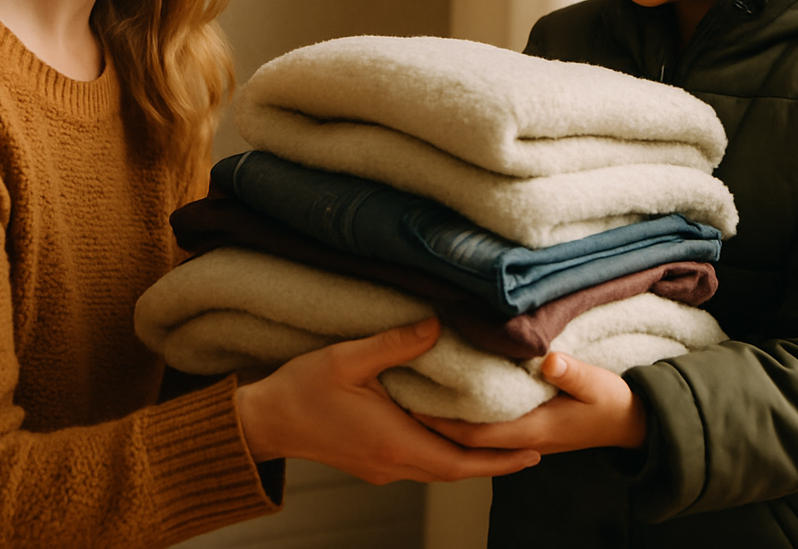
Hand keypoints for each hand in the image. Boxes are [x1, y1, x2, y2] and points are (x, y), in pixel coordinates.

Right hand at [234, 317, 541, 483]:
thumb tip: (436, 326)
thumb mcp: (347, 359)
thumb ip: (394, 344)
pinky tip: (452, 433)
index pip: (459, 461)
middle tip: (532, 447)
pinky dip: (445, 452)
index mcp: (392, 442)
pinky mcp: (371, 462)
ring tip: (502, 438)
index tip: (532, 448)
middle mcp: (392, 462)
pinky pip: (420, 463)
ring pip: (438, 468)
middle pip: (456, 470)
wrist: (264, 422)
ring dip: (472, 458)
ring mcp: (380, 467)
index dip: (498, 458)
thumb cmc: (301, 390)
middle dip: (495, 461)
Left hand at [416, 351, 646, 454]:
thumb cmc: (615, 403)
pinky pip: (490, 426)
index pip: (476, 432)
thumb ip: (573, 373)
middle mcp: (525, 437)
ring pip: (477, 433)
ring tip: (421, 393)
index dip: (443, 421)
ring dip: (450, 419)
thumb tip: (547, 360)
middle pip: (467, 437)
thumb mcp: (598, 384)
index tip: (414, 402)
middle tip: (404, 395)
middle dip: (436, 421)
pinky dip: (469, 415)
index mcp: (534, 429)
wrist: (633, 423)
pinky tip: (456, 395)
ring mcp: (527, 434)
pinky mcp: (531, 425)